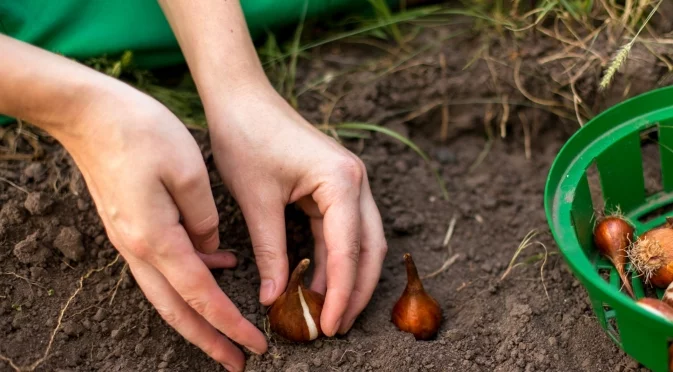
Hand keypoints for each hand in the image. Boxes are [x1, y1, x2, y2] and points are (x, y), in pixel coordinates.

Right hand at [63, 84, 265, 370]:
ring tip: (228, 329)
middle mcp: (138, 248)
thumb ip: (205, 218)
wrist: (88, 112)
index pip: (201, 296)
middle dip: (209, 340)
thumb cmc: (141, 132)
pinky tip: (218, 264)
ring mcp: (130, 239)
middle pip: (177, 310)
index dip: (230, 325)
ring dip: (198, 315)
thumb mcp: (188, 171)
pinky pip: (162, 265)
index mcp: (157, 239)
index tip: (255, 346)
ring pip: (167, 293)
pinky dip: (190, 277)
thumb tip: (213, 249)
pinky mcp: (130, 226)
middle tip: (238, 362)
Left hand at [208, 83, 387, 336]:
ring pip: (361, 241)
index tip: (331, 325)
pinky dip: (333, 258)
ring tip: (328, 312)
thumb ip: (271, 252)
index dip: (341, 292)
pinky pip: (342, 230)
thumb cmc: (246, 138)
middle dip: (356, 290)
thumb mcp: (256, 201)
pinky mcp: (334, 186)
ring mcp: (348, 182)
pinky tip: (318, 282)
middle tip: (337, 327)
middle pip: (370, 248)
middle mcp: (355, 181)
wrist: (241, 98)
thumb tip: (275, 298)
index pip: (348, 249)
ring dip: (347, 277)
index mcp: (341, 181)